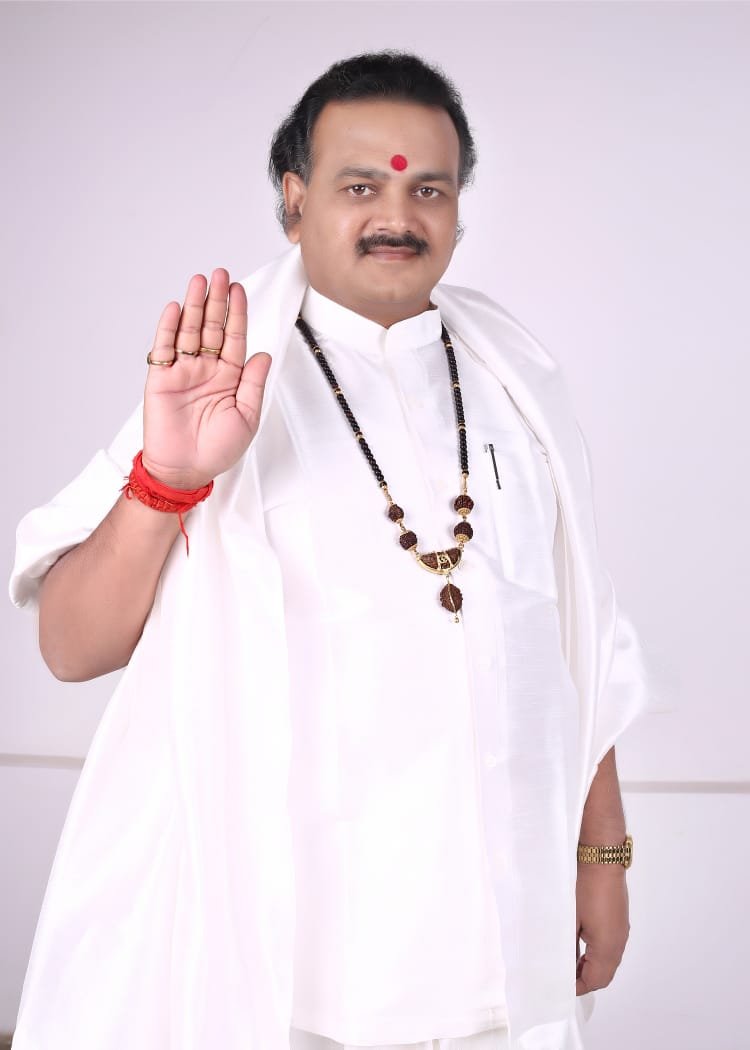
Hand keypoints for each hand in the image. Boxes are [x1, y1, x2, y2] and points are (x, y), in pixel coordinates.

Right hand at [142, 268, 271, 488]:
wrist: (186, 470)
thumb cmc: (218, 450)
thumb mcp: (247, 416)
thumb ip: (253, 384)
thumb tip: (263, 354)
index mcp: (230, 377)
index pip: (235, 337)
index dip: (237, 313)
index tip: (238, 290)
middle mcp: (206, 369)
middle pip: (212, 327)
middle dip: (216, 301)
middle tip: (220, 275)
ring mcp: (183, 372)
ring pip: (188, 331)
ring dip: (193, 306)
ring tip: (199, 282)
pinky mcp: (161, 379)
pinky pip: (164, 349)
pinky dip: (168, 328)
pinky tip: (174, 308)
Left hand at [575, 863, 629, 995]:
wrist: (602, 861)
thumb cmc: (585, 889)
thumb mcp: (571, 919)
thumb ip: (568, 946)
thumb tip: (563, 963)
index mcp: (608, 947)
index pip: (595, 979)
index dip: (578, 986)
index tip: (562, 985)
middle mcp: (619, 943)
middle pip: (605, 974)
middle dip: (585, 979)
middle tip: (564, 975)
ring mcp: (621, 932)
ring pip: (609, 962)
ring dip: (591, 966)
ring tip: (569, 961)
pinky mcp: (619, 921)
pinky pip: (611, 948)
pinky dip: (597, 954)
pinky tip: (580, 945)